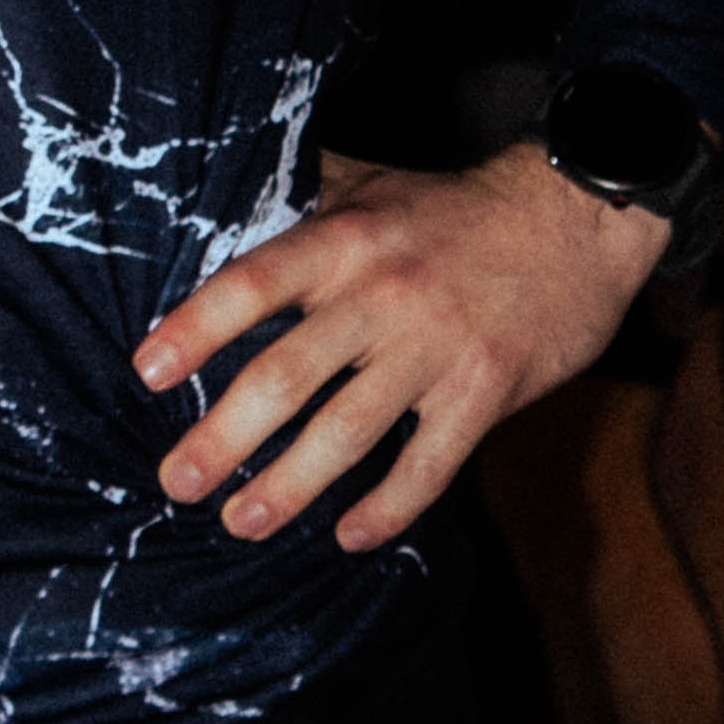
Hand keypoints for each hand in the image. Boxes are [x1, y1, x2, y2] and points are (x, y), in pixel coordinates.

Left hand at [132, 146, 667, 554]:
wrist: (576, 219)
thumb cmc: (456, 206)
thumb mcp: (372, 185)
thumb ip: (302, 198)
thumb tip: (219, 196)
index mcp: (344, 241)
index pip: (252, 285)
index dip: (196, 329)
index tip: (147, 372)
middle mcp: (381, 296)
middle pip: (286, 377)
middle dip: (223, 438)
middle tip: (177, 481)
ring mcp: (435, 348)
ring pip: (347, 432)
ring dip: (289, 487)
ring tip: (241, 523)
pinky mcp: (485, 391)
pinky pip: (428, 465)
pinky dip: (388, 508)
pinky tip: (350, 538)